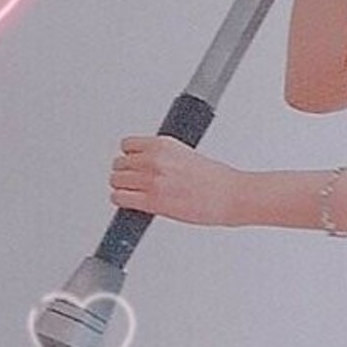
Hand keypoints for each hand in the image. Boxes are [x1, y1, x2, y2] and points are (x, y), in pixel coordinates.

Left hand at [109, 136, 241, 226]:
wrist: (231, 195)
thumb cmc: (216, 179)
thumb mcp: (186, 155)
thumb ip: (162, 157)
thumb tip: (146, 164)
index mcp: (163, 145)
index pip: (127, 145)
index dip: (130, 156)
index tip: (134, 163)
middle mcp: (155, 160)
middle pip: (119, 163)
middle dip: (126, 173)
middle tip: (134, 180)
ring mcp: (152, 181)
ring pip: (116, 180)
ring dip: (122, 187)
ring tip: (133, 192)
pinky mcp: (152, 201)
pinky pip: (120, 198)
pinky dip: (122, 201)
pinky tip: (130, 202)